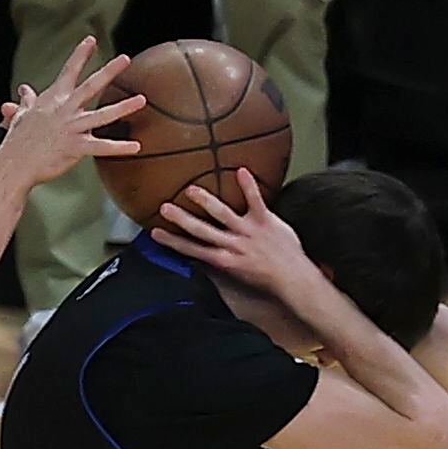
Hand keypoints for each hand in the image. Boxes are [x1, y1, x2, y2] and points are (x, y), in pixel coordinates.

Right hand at [0, 36, 144, 184]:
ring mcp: (72, 128)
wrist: (14, 164)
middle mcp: (65, 110)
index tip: (91, 40)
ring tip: (141, 100)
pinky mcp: (75, 148)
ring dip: (124, 107)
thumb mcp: (21, 116)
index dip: (80, 55)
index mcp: (53, 100)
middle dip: (109, 71)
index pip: (69, 71)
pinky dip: (119, 148)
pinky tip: (136, 146)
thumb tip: (23, 90)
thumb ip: (27, 101)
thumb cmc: (17, 141)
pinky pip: (101, 147)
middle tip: (125, 59)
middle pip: (91, 86)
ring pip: (103, 115)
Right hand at [149, 168, 316, 294]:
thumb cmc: (267, 277)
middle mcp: (231, 245)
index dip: (172, 240)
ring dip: (206, 200)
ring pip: (222, 214)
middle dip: (181, 219)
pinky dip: (248, 186)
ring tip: (191, 189)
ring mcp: (248, 232)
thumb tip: (207, 254)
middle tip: (165, 208)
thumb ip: (221, 261)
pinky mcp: (264, 221)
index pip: (191, 249)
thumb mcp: (237, 274)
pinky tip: (240, 170)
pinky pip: (255, 201)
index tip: (155, 232)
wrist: (292, 278)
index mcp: (223, 260)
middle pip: (201, 230)